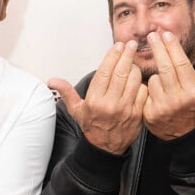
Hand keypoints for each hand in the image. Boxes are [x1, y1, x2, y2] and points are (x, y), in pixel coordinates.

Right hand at [49, 40, 147, 154]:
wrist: (106, 149)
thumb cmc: (92, 127)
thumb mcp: (76, 110)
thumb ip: (66, 92)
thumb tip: (52, 81)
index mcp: (94, 101)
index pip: (105, 71)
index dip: (112, 56)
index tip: (118, 46)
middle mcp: (110, 104)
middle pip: (121, 72)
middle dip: (127, 55)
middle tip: (131, 45)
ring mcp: (125, 109)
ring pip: (134, 80)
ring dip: (135, 68)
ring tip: (133, 63)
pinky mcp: (137, 114)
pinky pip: (143, 92)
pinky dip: (142, 84)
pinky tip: (139, 81)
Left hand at [143, 31, 194, 139]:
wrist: (184, 138)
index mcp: (193, 92)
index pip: (181, 63)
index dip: (172, 47)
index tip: (166, 34)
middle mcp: (177, 99)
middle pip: (165, 67)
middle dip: (158, 48)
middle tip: (152, 35)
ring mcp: (162, 107)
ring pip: (154, 79)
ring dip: (156, 74)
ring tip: (162, 78)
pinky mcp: (149, 114)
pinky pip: (146, 92)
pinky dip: (149, 88)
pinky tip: (154, 89)